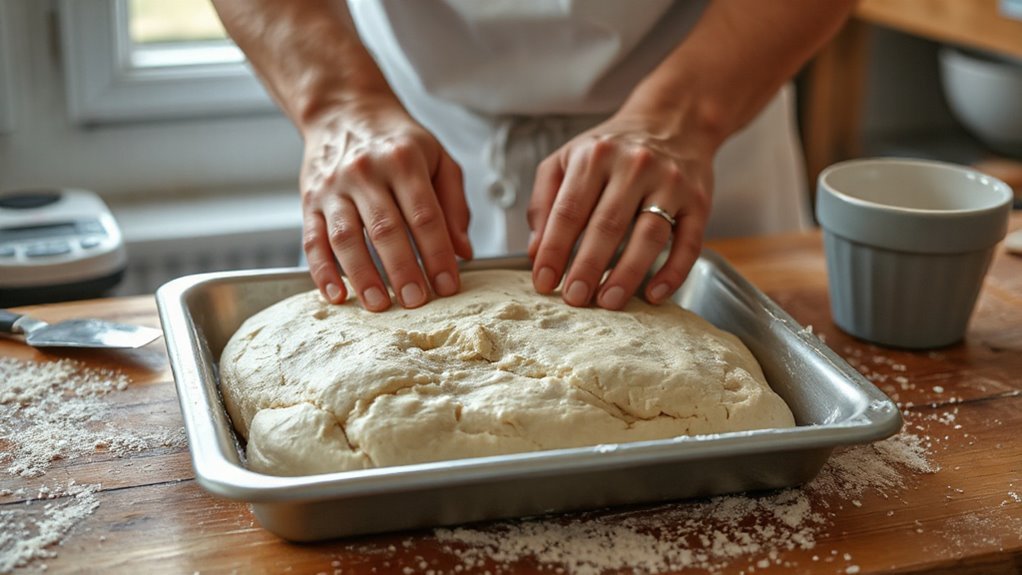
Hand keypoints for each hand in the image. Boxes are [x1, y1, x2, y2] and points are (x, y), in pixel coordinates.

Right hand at [300, 97, 472, 310]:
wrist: (344, 111)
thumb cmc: (398, 141)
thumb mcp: (438, 158)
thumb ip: (454, 204)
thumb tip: (463, 252)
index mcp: (404, 160)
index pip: (424, 216)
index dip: (438, 254)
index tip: (448, 286)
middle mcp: (366, 172)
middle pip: (386, 229)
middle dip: (403, 270)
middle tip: (416, 302)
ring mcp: (334, 188)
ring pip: (347, 238)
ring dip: (363, 276)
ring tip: (380, 305)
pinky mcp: (309, 201)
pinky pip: (312, 240)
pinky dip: (322, 271)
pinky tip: (336, 294)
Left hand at [527, 113, 712, 309]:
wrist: (673, 121)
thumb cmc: (612, 149)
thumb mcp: (567, 159)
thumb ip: (545, 201)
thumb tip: (536, 250)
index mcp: (596, 156)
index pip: (569, 210)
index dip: (554, 249)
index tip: (544, 281)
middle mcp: (635, 166)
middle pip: (608, 225)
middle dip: (587, 267)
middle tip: (574, 298)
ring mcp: (670, 183)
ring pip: (649, 236)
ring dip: (627, 273)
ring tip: (608, 300)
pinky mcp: (698, 201)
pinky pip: (689, 243)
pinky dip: (673, 273)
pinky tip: (653, 294)